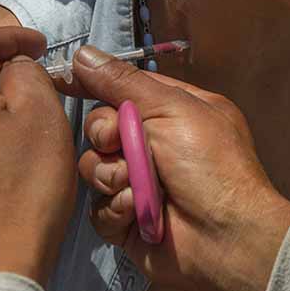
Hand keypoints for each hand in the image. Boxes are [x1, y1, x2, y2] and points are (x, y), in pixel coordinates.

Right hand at [60, 46, 289, 290]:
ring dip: (112, 175)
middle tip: (119, 143)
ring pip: (93, 168)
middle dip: (105, 134)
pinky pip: (98, 208)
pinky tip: (136, 212)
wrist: (226, 236)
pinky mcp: (126, 220)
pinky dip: (116, 209)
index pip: (122, 89)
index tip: (63, 80)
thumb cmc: (210, 163)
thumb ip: (123, 82)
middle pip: (99, 127)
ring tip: (136, 186)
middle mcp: (153, 144)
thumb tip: (82, 54)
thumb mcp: (172, 108)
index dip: (94, 84)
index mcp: (171, 111)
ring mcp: (138, 183)